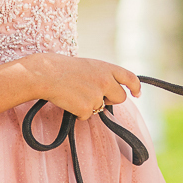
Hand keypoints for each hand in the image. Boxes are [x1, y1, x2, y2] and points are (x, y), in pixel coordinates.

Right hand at [21, 53, 141, 119]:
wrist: (45, 74)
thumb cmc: (63, 68)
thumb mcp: (88, 66)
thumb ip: (102, 76)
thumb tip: (109, 91)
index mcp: (107, 68)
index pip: (130, 77)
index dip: (135, 86)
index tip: (137, 93)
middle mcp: (106, 81)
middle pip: (120, 98)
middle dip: (110, 100)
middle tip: (94, 96)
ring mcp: (97, 95)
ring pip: (101, 108)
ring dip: (91, 106)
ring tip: (75, 93)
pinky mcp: (87, 108)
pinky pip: (87, 116)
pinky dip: (78, 112)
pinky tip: (69, 101)